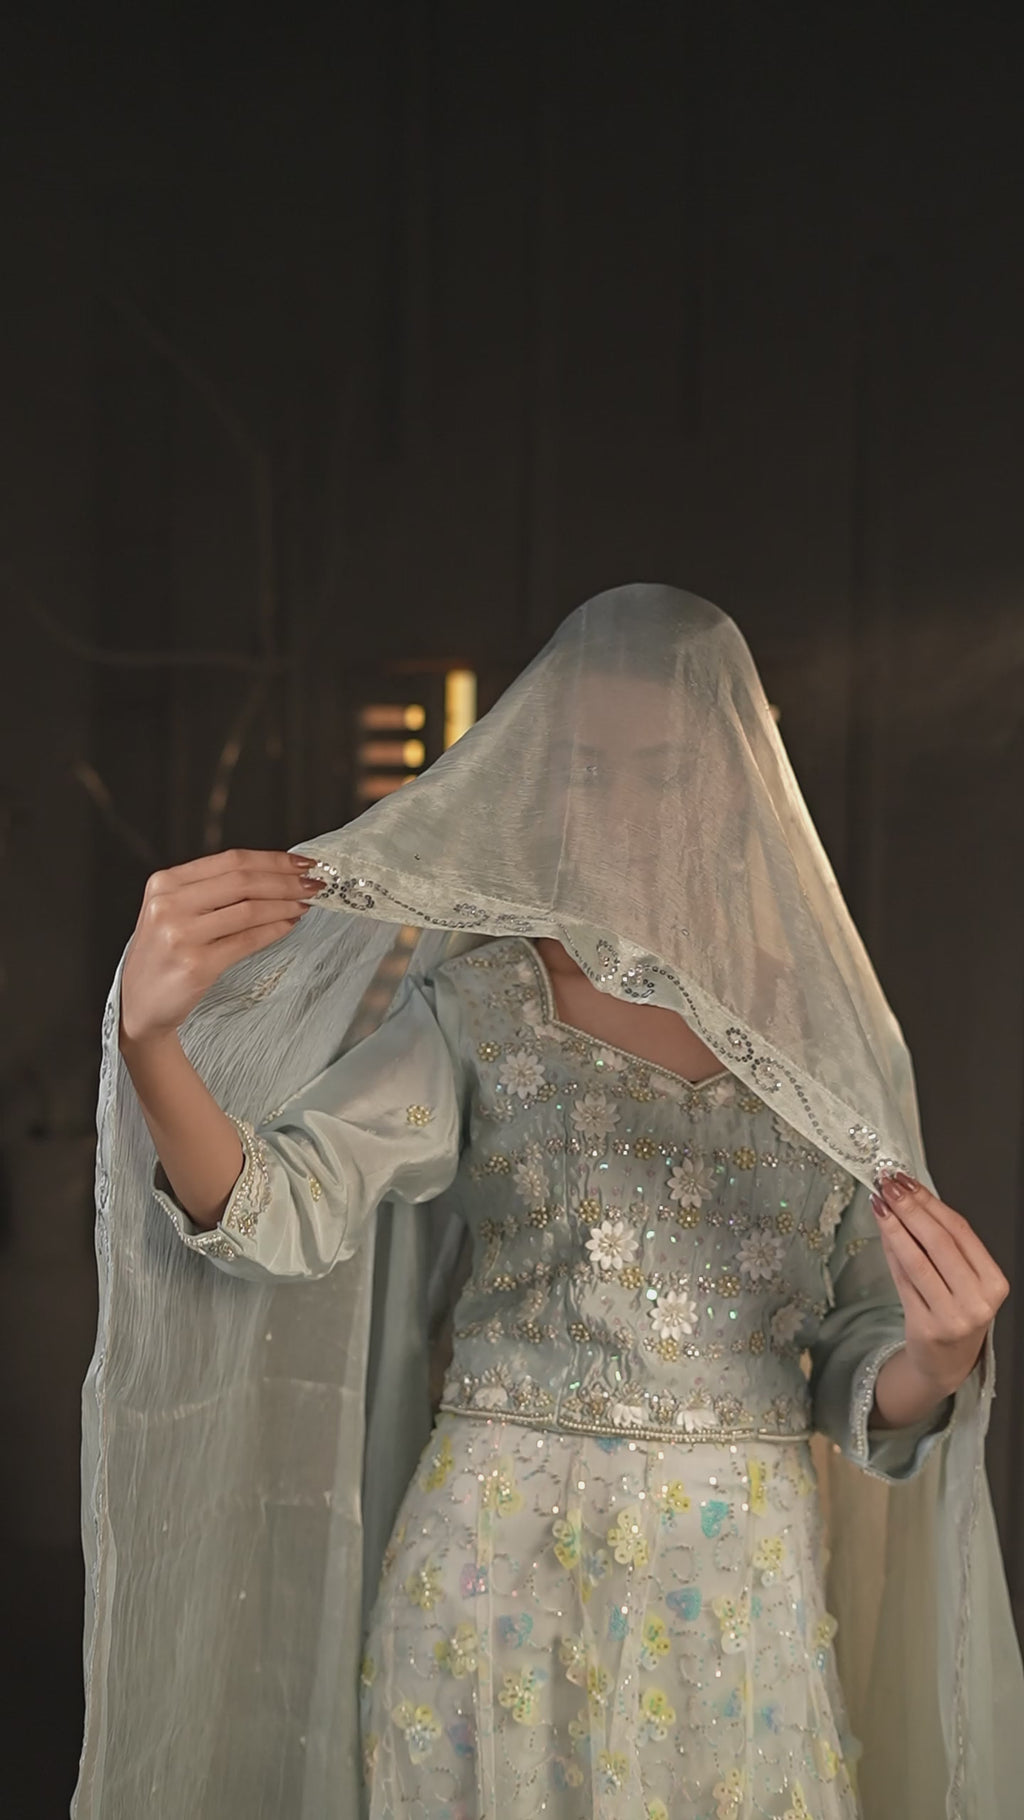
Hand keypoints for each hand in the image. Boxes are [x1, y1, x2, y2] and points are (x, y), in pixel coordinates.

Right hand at [120, 849, 323, 1044]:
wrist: (139, 1006)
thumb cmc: (163, 956)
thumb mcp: (173, 912)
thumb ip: (211, 890)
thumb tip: (274, 874)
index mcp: (164, 883)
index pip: (230, 860)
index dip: (273, 859)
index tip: (302, 862)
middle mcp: (169, 904)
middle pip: (243, 880)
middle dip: (287, 880)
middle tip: (316, 883)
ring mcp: (180, 935)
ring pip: (250, 909)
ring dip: (286, 904)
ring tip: (307, 904)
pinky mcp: (195, 964)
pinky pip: (247, 940)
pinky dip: (275, 930)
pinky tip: (290, 925)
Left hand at [871, 1171, 1009, 1395]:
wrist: (946, 1363)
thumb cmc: (955, 1313)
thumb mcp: (963, 1279)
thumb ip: (943, 1243)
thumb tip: (910, 1197)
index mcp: (994, 1283)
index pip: (961, 1231)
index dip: (931, 1203)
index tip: (908, 1182)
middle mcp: (978, 1301)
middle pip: (940, 1242)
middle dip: (910, 1209)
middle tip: (888, 1186)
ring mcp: (952, 1317)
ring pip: (918, 1260)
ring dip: (895, 1227)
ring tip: (880, 1204)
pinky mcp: (926, 1327)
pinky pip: (904, 1281)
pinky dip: (891, 1252)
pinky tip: (882, 1233)